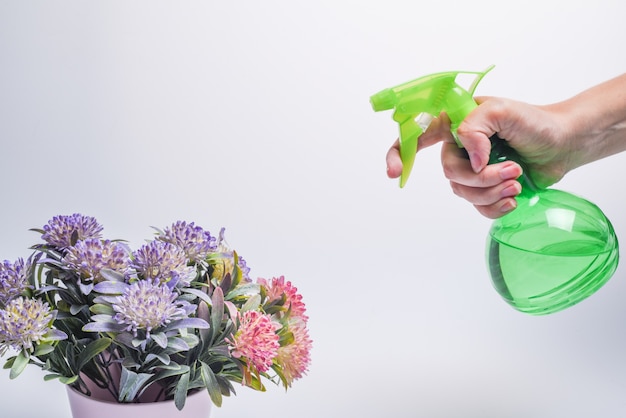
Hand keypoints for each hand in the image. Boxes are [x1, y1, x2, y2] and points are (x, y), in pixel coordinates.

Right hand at [387, 97, 570, 218]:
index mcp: (455, 123)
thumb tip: (471, 161)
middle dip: (482, 177)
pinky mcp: (486, 190)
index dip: (398, 154)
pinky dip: (496, 206)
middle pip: (450, 173)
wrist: (564, 144)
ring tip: (517, 180)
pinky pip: (478, 208)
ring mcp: (471, 170)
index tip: (393, 173)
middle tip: (512, 169)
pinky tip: (513, 197)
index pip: (416, 136)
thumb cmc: (535, 122)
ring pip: (464, 193)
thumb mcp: (502, 111)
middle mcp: (459, 148)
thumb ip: (473, 129)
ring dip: (493, 191)